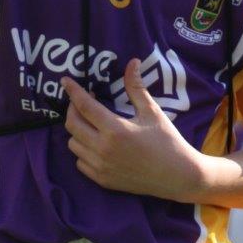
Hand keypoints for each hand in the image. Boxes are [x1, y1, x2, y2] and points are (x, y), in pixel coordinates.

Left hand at [61, 59, 206, 201]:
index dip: (73, 91)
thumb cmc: (167, 141)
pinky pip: (80, 162)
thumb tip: (132, 62)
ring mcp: (101, 166)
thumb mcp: (152, 112)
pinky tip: (95, 143)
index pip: (84, 106)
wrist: (177, 176)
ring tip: (91, 123)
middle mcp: (103, 149)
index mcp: (115, 129)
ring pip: (73, 144)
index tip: (65, 81)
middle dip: (72, 109)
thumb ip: (136, 88)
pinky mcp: (102, 180)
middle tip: (82, 102)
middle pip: (72, 125)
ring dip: (77, 130)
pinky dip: (83, 150)